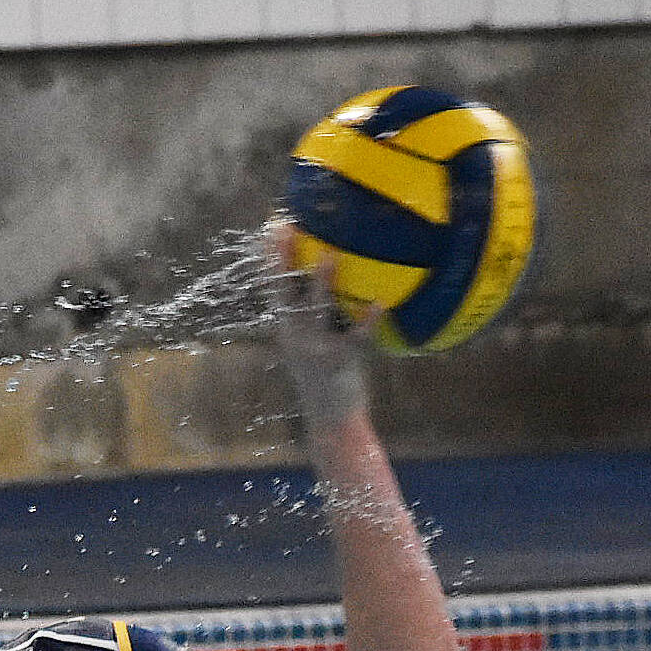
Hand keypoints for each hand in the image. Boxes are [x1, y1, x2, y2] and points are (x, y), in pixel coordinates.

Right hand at [263, 217, 372, 432]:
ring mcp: (314, 349)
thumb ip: (316, 320)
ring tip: (331, 256)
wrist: (331, 422)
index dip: (271, 260)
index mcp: (287, 332)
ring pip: (315, 310)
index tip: (271, 228)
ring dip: (321, 283)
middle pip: (285, 293)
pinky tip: (379, 304)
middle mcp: (295, 337)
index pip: (275, 290)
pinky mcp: (337, 362)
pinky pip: (355, 337)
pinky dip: (367, 321)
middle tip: (286, 230)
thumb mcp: (312, 348)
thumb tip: (331, 283)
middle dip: (283, 262)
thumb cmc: (327, 380)